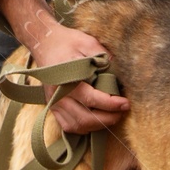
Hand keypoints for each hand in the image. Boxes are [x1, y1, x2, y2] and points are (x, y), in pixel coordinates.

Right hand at [28, 15, 128, 134]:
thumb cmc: (67, 42)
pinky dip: (84, 128)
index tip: (126, 103)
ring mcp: (53, 102)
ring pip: (77, 125)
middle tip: (122, 111)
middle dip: (108, 118)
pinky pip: (68, 126)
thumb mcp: (87, 42)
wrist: (44, 43)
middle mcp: (58, 94)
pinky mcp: (52, 106)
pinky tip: (96, 120)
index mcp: (66, 78)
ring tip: (112, 116)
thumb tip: (120, 72)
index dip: (111, 104)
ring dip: (97, 126)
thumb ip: (103, 56)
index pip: (91, 98)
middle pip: (85, 117)